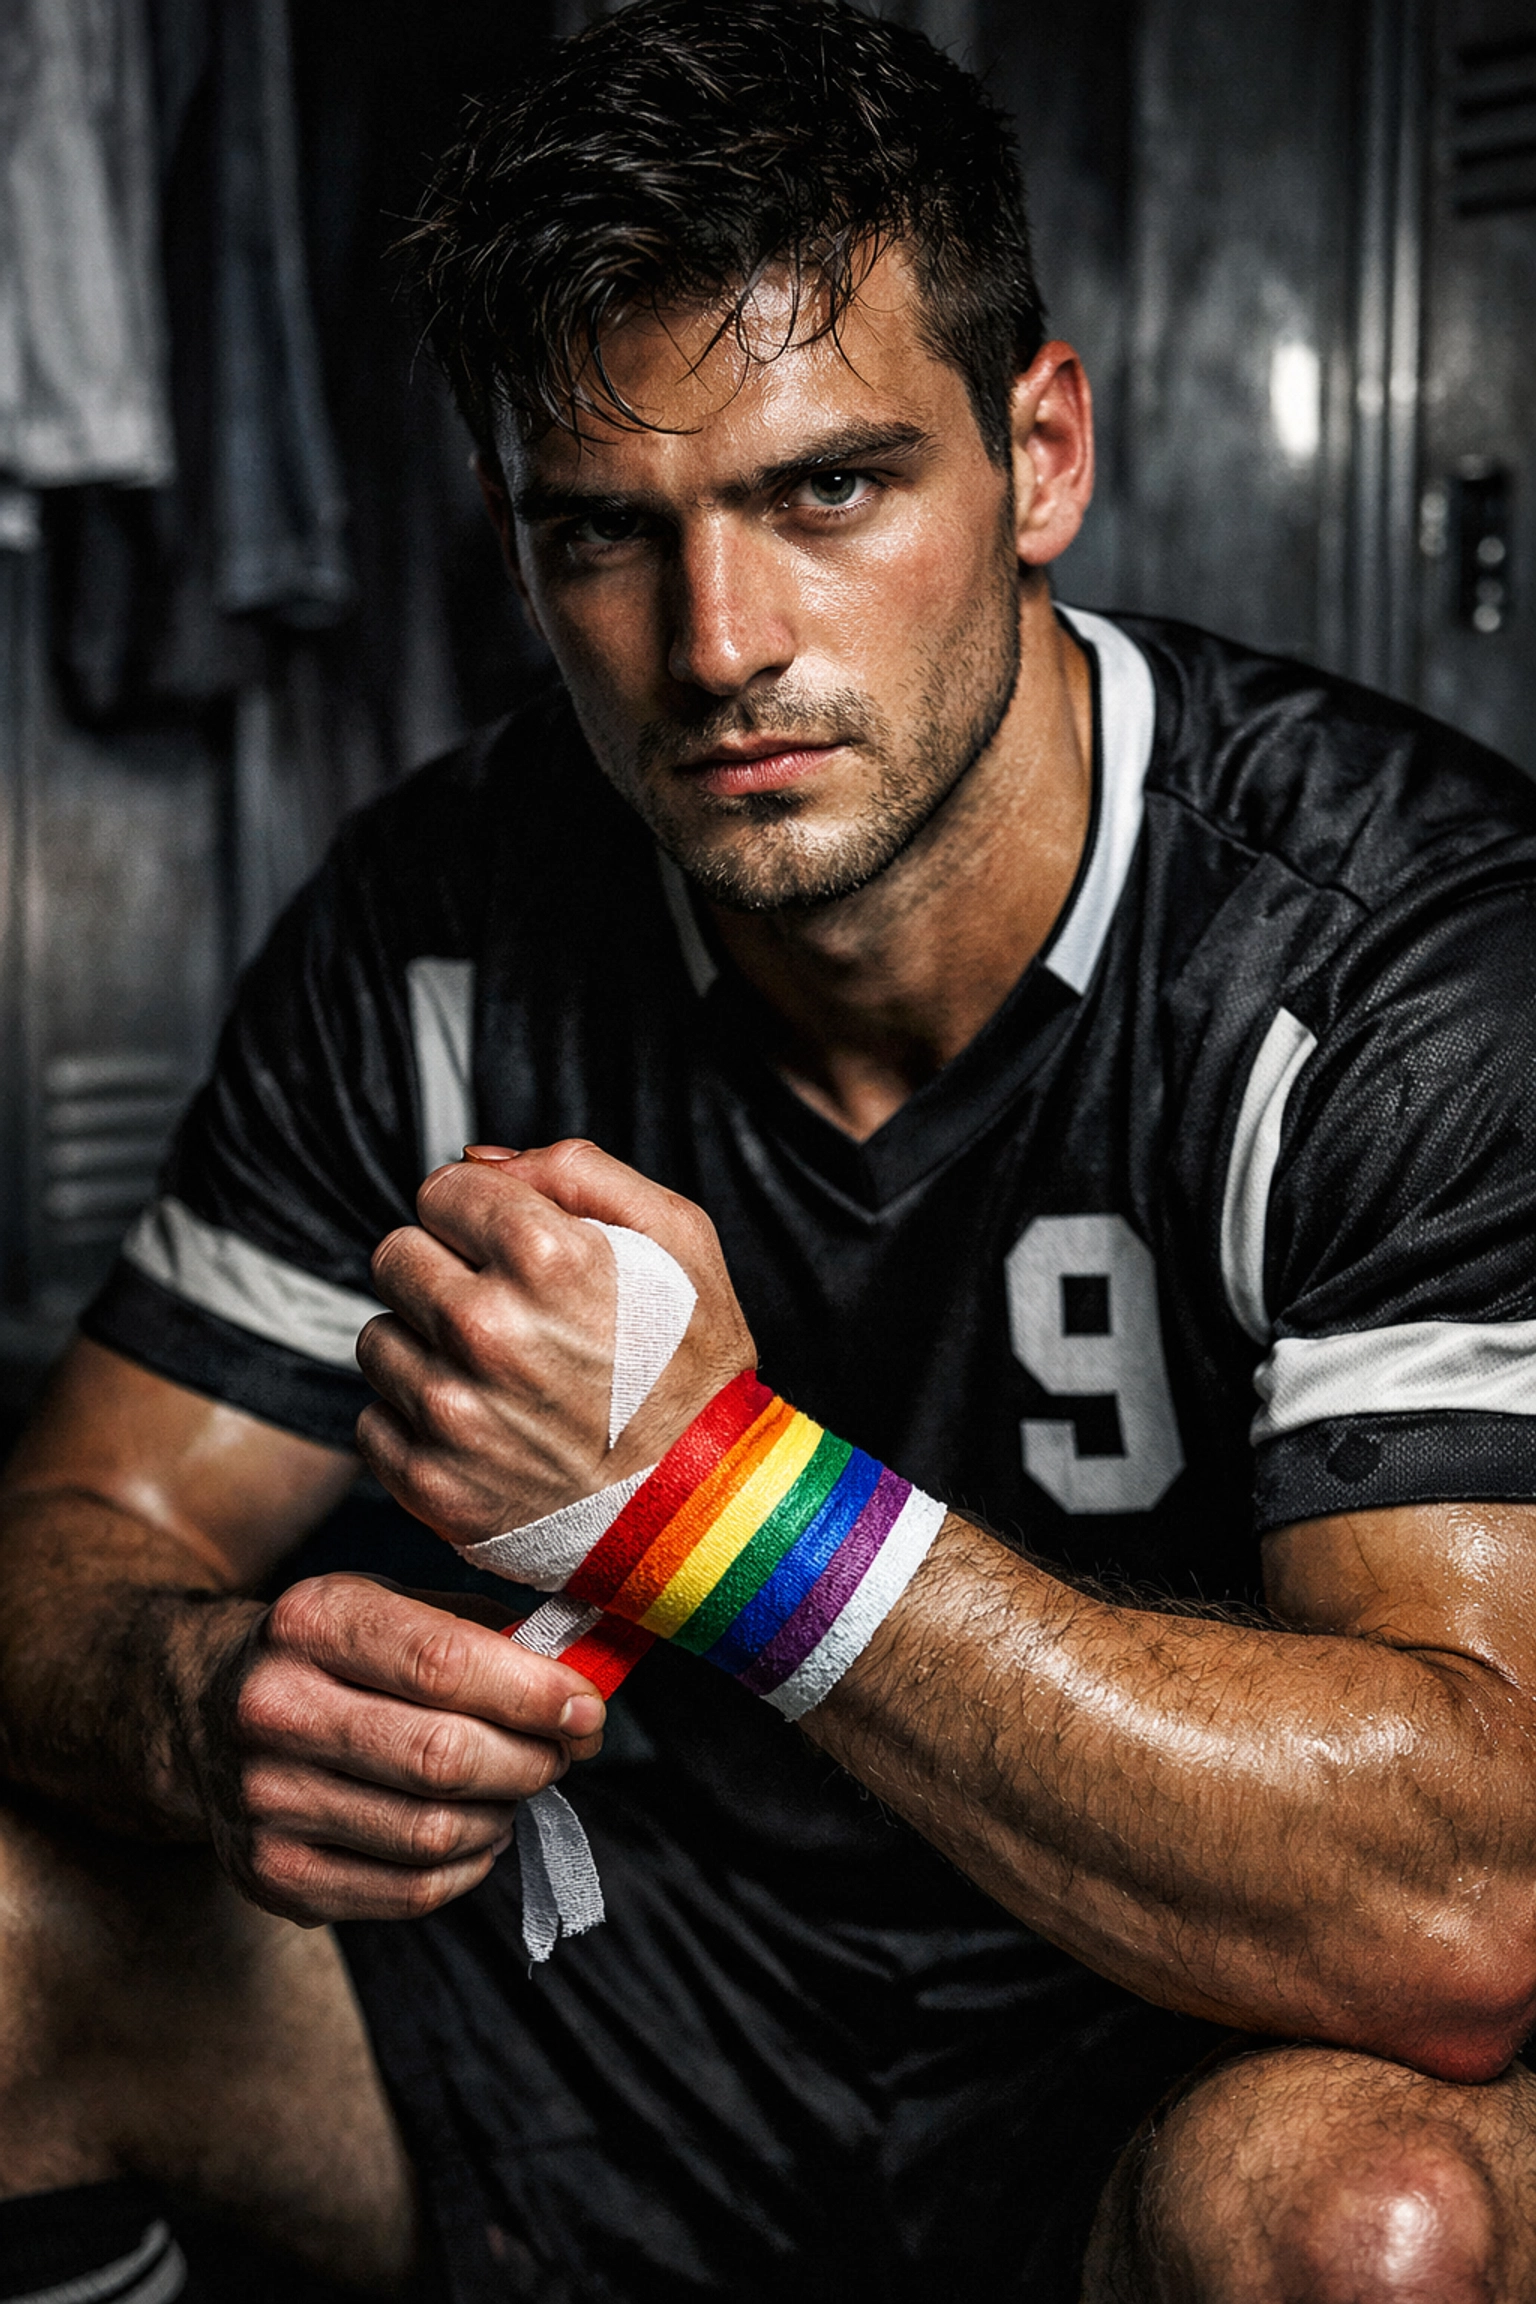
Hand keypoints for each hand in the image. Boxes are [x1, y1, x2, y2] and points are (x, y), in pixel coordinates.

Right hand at [186, 1572, 605, 1923]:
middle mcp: (275, 1710)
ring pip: (432, 1834)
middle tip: (563, 1752)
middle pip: (442, 1759)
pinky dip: (468, 1867)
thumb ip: (484, 1630)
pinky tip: (477, 1833)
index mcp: (312, 1622)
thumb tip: (583, 1677)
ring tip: (515, 1788)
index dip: (535, 1693)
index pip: (444, 1664)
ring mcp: (265, 1801)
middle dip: (531, 1760)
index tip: (589, 1709)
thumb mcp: (390, 1601)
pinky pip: (407, 1892)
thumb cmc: (333, 1652)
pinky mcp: (272, 1874)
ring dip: (504, 1815)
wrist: (203, 1712)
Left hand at [355, 1140, 755, 1548]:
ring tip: (500, 1376)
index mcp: (545, 1257)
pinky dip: (417, 1424)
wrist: (707, 1508)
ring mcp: (454, 1413)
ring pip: (378, 1338)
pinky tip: (486, 1428)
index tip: (510, 1249)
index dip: (479, 1214)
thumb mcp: (680, 1238)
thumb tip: (477, 1161)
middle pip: (395, 1256)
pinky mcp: (432, 1483)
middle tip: (504, 1310)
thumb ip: (578, 1170)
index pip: (439, 1190)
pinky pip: (374, 1421)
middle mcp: (487, 1331)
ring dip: (426, 1348)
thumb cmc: (696, 1369)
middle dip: (442, 1270)